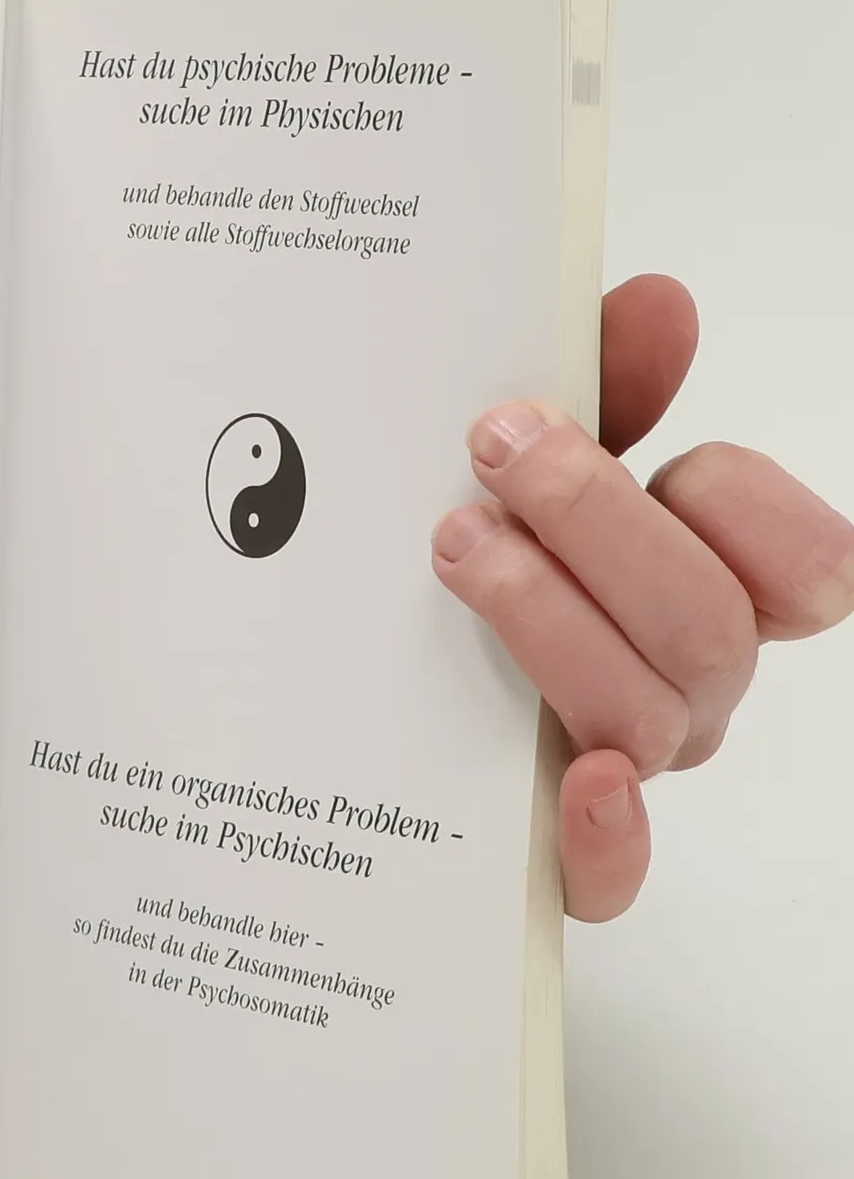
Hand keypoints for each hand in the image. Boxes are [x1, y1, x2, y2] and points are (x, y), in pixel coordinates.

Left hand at [432, 275, 853, 921]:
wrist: (371, 691)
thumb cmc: (493, 559)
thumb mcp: (535, 466)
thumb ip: (602, 391)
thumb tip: (658, 305)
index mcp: (708, 586)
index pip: (808, 564)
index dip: (736, 500)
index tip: (632, 434)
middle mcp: (689, 680)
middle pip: (705, 622)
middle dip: (600, 521)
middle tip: (492, 454)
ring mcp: (628, 761)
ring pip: (646, 713)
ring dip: (553, 620)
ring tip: (456, 549)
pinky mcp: (558, 846)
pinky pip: (612, 874)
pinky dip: (607, 839)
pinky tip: (574, 785)